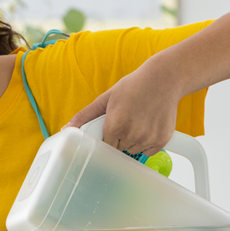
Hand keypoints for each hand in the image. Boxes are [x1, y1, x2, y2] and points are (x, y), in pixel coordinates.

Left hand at [64, 60, 181, 156]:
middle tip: (126, 120)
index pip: (105, 147)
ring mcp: (147, 139)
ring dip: (134, 140)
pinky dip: (148, 142)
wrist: (163, 80)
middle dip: (120, 138)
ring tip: (138, 121)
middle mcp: (131, 135)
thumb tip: (67, 129)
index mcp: (114, 126)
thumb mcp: (106, 98)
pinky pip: (149, 150)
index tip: (110, 131)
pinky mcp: (161, 140)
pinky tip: (148, 126)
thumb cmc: (134, 86)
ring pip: (134, 149)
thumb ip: (85, 115)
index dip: (107, 138)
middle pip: (119, 148)